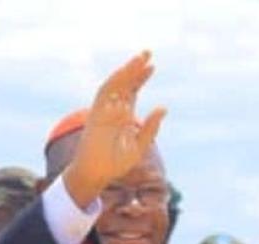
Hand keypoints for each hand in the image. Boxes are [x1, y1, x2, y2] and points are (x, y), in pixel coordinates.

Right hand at [63, 50, 166, 207]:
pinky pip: (103, 96)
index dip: (141, 78)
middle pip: (124, 84)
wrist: (96, 174)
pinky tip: (126, 75)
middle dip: (135, 69)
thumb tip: (164, 107)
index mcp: (123, 117)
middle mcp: (112, 111)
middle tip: (148, 53)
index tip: (152, 66)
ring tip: (139, 59)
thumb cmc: (115, 164)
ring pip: (114, 86)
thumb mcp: (139, 146)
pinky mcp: (94, 115)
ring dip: (126, 72)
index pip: (132, 92)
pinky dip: (114, 85)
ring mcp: (103, 112)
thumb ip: (150, 128)